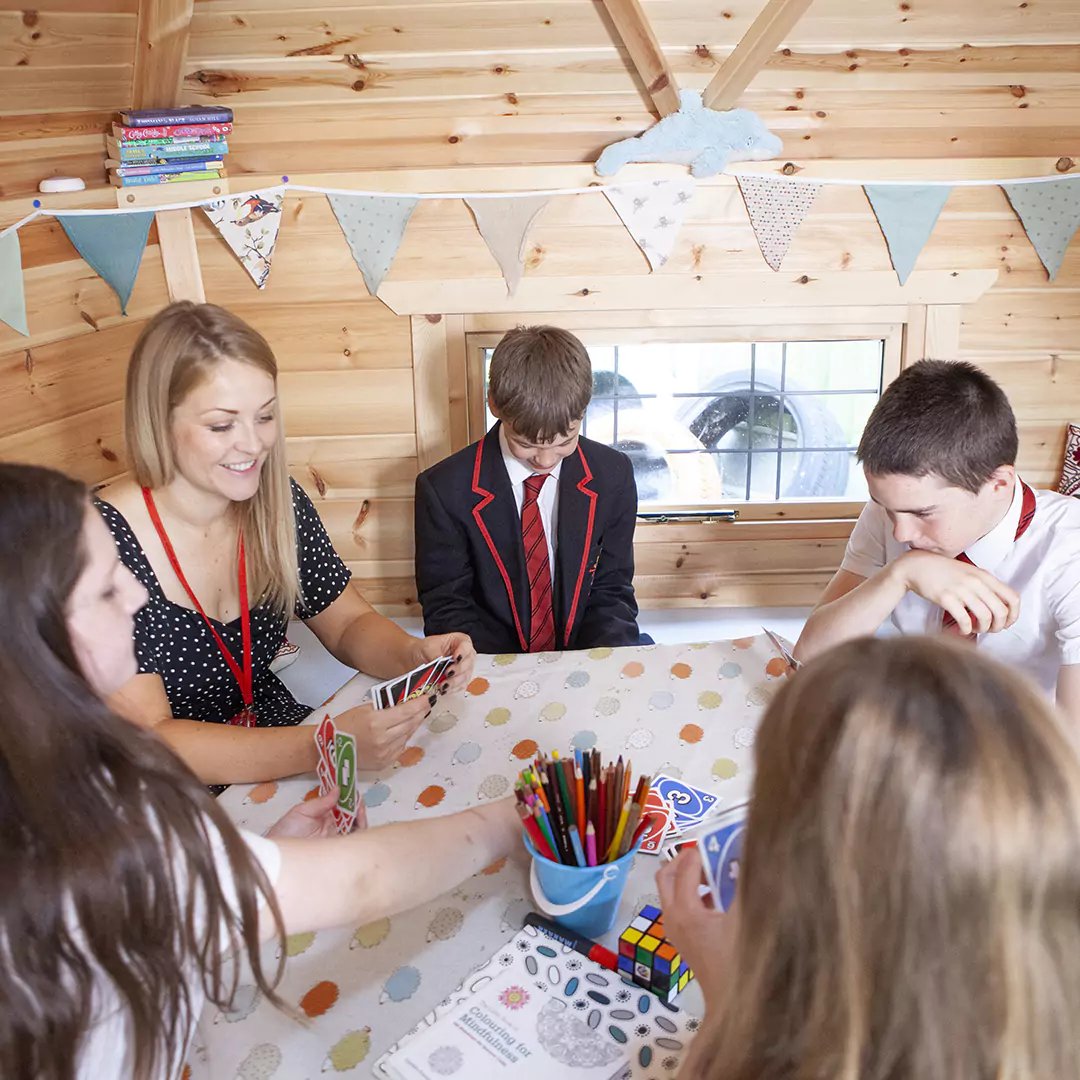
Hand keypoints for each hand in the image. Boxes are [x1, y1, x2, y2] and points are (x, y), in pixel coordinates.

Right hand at [333, 695, 434, 770]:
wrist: (329, 748)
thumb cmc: (344, 725)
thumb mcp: (364, 709)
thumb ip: (385, 706)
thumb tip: (405, 701)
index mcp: (376, 722)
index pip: (406, 712)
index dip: (420, 704)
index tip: (427, 698)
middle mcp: (382, 739)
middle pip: (410, 724)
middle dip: (419, 714)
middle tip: (425, 706)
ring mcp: (384, 754)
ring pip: (407, 736)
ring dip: (412, 726)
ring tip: (413, 717)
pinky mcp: (383, 763)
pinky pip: (400, 748)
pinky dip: (403, 738)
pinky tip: (401, 732)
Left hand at [414, 632, 475, 692]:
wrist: (420, 658)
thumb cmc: (427, 648)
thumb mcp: (429, 647)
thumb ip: (436, 655)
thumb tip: (440, 665)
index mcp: (460, 641)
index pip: (466, 646)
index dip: (462, 653)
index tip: (455, 658)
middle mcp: (465, 655)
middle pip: (468, 663)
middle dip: (458, 670)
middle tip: (448, 673)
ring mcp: (464, 669)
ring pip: (465, 677)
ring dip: (454, 682)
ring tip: (443, 684)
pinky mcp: (460, 680)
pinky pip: (460, 686)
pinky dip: (452, 689)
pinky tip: (444, 689)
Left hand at [655, 849, 736, 1010]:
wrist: (733, 1005)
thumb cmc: (740, 962)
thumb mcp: (747, 919)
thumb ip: (746, 886)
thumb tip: (752, 858)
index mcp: (685, 911)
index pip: (686, 867)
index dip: (701, 851)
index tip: (721, 841)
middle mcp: (672, 917)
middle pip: (666, 874)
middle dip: (684, 859)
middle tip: (707, 851)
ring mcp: (674, 929)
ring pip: (670, 890)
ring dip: (687, 875)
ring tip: (715, 869)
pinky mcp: (681, 938)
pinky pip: (679, 904)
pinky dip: (692, 891)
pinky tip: (718, 895)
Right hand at [895, 550, 1020, 635]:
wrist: (916, 566)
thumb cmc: (942, 571)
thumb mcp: (969, 573)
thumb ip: (985, 586)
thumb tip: (999, 607)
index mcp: (984, 576)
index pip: (1012, 598)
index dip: (1013, 615)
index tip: (1007, 623)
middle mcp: (976, 582)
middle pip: (1001, 611)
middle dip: (998, 626)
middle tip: (990, 629)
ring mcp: (961, 590)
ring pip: (985, 617)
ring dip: (983, 628)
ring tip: (975, 629)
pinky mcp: (946, 598)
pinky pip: (964, 620)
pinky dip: (966, 629)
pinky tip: (962, 629)